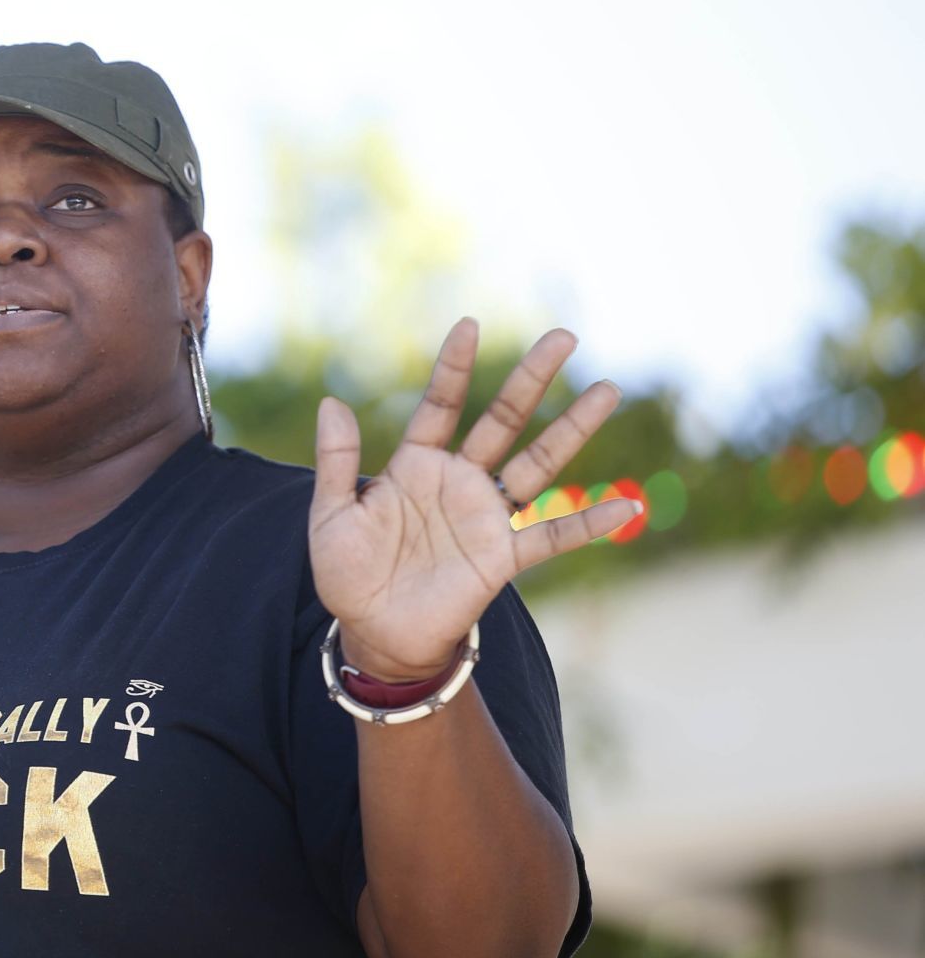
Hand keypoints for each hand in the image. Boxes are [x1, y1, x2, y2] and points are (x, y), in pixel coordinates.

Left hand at [308, 318, 636, 680]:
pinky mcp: (502, 557)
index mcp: (416, 466)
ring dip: (572, 428)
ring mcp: (485, 516)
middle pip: (502, 420)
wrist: (373, 633)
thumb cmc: (349, 574)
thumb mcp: (331, 515)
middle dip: (531, 378)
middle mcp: (458, 482)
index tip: (470, 325)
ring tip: (607, 389)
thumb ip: (338, 462)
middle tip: (564, 335)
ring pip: (537, 462)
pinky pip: (552, 536)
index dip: (454, 369)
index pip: (440, 405)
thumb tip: (331, 403)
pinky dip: (588, 522)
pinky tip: (626, 506)